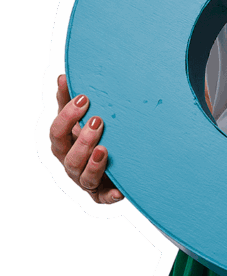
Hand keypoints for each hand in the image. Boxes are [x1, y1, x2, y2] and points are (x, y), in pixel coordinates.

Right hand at [49, 74, 123, 204]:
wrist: (115, 159)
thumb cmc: (96, 134)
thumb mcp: (83, 117)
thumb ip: (70, 100)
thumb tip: (62, 77)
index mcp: (65, 144)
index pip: (57, 131)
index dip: (68, 115)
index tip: (85, 98)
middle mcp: (72, 163)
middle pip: (69, 156)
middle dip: (83, 139)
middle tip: (98, 121)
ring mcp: (86, 180)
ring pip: (84, 176)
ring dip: (94, 163)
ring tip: (105, 149)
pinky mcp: (102, 194)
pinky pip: (104, 198)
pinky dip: (111, 195)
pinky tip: (120, 191)